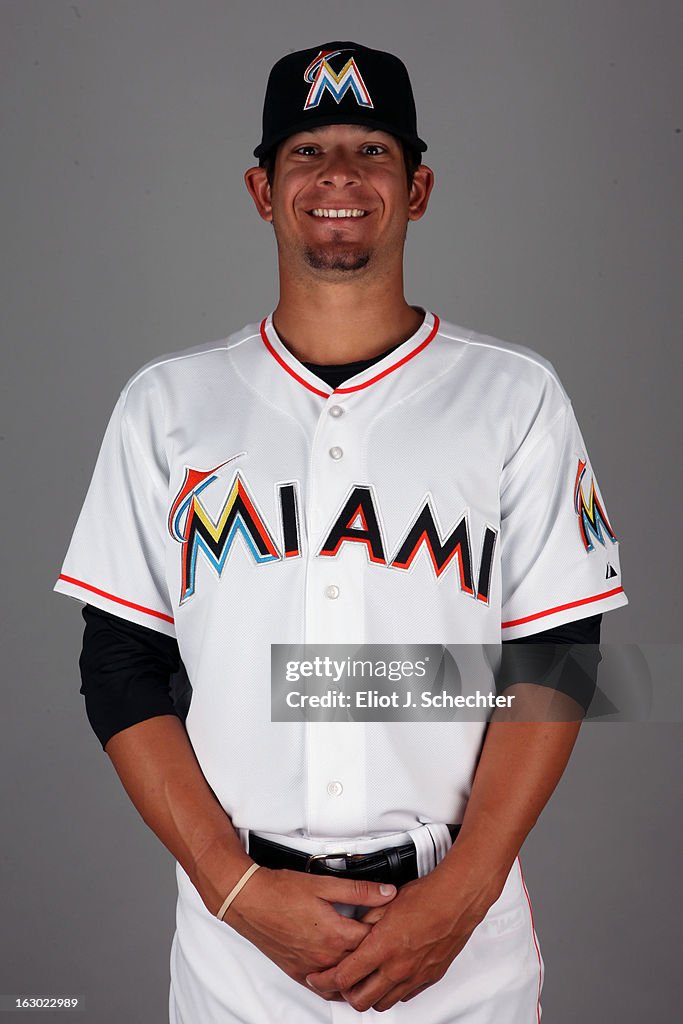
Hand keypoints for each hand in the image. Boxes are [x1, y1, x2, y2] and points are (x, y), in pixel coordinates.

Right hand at [224, 867, 397, 999]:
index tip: (392, 924)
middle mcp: (325, 956)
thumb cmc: (281, 892)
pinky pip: (324, 989)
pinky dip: (338, 986)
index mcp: (335, 934)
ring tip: (369, 962)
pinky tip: (343, 978)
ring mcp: (311, 968)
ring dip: (358, 972)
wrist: (249, 901)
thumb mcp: (324, 884)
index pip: (373, 940)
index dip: (386, 930)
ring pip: (345, 981)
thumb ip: (359, 891)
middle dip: (375, 952)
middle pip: (361, 962)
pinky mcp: (298, 973)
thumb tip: (387, 892)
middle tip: (385, 942)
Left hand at [305, 865, 492, 1010]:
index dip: (325, 980)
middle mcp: (397, 968)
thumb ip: (366, 918)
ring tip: (363, 981)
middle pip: (360, 999)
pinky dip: (392, 992)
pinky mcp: (428, 977)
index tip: (318, 977)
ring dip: (369, 995)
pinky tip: (389, 977)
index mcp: (382, 948)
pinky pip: (404, 995)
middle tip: (339, 982)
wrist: (457, 900)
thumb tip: (354, 926)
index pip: (344, 977)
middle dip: (344, 994)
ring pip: (383, 1003)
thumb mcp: (386, 902)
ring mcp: (414, 976)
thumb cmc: (426, 897)